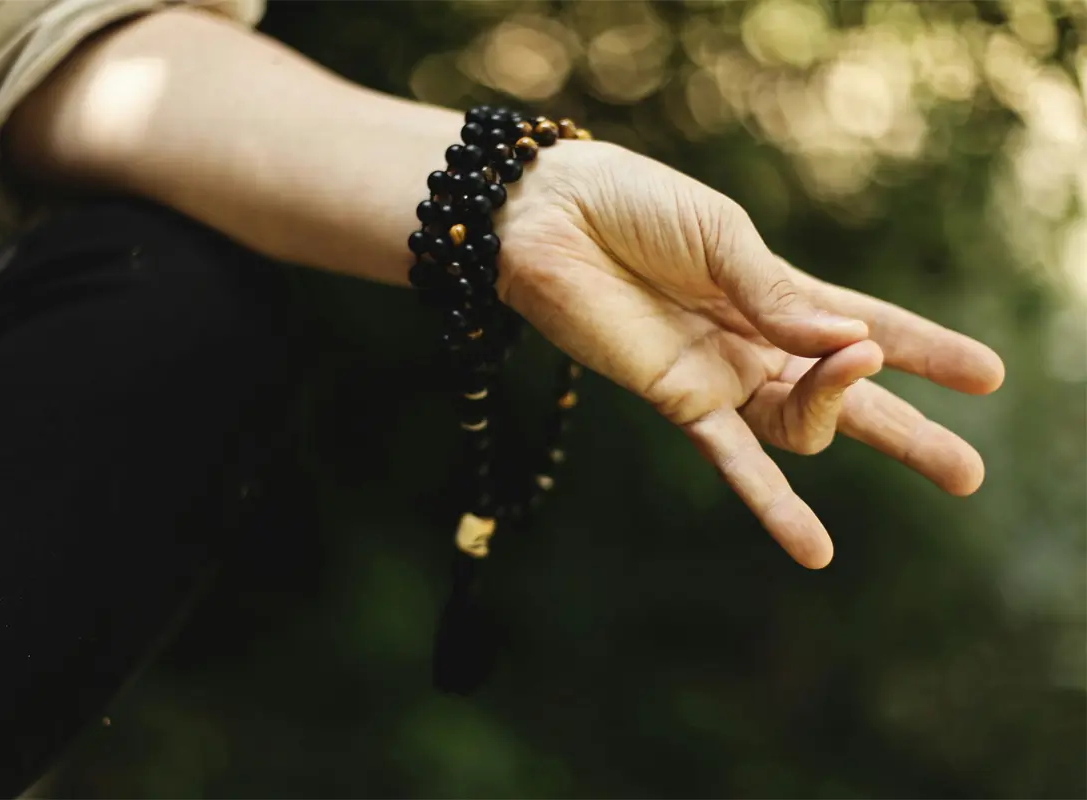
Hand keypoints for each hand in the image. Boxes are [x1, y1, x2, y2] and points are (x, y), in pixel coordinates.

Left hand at [495, 140, 1004, 568]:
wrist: (547, 216)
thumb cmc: (633, 206)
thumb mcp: (721, 238)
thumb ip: (779, 298)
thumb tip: (853, 344)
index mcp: (775, 292)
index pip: (866, 325)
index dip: (924, 348)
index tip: (988, 375)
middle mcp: (755, 342)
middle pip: (846, 395)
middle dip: (910, 429)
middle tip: (968, 473)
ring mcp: (719, 376)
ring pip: (803, 423)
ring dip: (859, 425)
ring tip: (937, 454)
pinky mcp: (676, 400)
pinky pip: (733, 459)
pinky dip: (773, 503)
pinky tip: (813, 550)